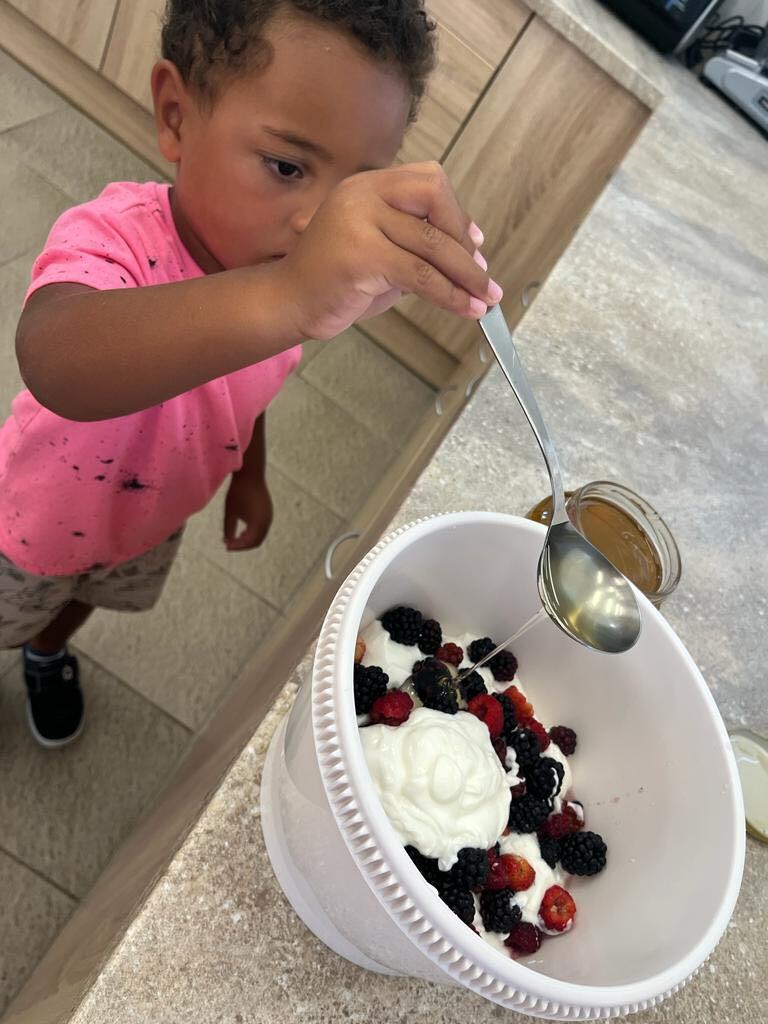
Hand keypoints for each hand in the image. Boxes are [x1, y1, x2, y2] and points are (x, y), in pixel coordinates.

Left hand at [223, 474, 272, 550]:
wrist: (251, 475)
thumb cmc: (238, 492)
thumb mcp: (230, 512)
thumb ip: (228, 528)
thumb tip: (227, 540)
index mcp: (257, 523)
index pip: (248, 542)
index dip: (237, 546)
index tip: (226, 546)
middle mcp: (266, 522)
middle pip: (256, 542)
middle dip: (243, 545)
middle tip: (229, 545)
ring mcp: (269, 517)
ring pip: (260, 536)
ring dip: (249, 540)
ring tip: (236, 539)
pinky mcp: (269, 512)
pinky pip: (263, 529)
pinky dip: (254, 533)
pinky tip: (244, 531)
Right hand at [274, 161, 501, 340]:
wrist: (288, 303)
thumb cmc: (335, 282)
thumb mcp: (381, 252)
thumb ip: (415, 245)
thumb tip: (469, 254)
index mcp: (367, 186)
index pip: (428, 181)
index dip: (457, 213)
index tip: (474, 244)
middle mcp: (362, 194)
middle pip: (434, 197)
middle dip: (463, 239)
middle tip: (481, 276)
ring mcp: (359, 221)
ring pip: (433, 243)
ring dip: (467, 275)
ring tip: (485, 300)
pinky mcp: (362, 255)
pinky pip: (421, 275)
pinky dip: (450, 295)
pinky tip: (466, 310)